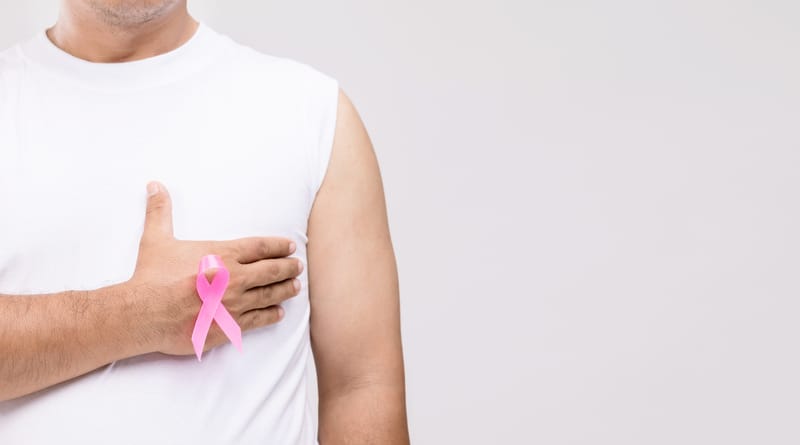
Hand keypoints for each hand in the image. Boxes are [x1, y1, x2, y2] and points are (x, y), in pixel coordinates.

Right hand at [126, 181, 303, 356]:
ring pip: (270, 295)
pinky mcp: (230, 326)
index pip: (260, 247)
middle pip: (272, 271)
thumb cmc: (151, 277)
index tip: (290, 246)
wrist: (144, 314)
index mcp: (222, 254)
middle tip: (298, 266)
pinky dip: (271, 314)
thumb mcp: (156, 239)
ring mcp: (234, 303)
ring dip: (285, 290)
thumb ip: (160, 211)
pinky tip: (278, 312)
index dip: (279, 246)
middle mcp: (234, 278)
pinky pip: (259, 319)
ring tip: (295, 287)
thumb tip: (155, 185)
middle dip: (288, 268)